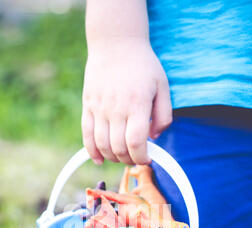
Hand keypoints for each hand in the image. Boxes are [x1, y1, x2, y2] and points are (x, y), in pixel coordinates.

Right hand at [81, 39, 171, 165]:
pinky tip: (100, 160)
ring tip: (122, 156)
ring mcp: (99, 108)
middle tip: (136, 157)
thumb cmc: (143, 65)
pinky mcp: (88, 106)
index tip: (147, 159)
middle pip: (118, 148)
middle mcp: (116, 108)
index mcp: (137, 104)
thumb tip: (155, 138)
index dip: (141, 158)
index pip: (136, 143)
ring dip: (113, 158)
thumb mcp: (163, 86)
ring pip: (102, 145)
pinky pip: (87, 135)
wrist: (115, 43)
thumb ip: (164, 115)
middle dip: (129, 160)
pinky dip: (92, 152)